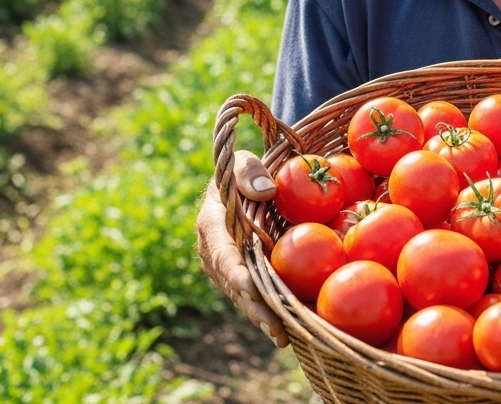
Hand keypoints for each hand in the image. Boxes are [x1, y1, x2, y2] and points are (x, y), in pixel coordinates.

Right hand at [196, 150, 288, 346]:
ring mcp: (225, 268)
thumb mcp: (241, 162)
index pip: (223, 253)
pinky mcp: (239, 275)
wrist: (236, 188)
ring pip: (243, 296)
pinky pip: (253, 295)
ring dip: (262, 317)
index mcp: (211, 224)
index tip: (252, 290)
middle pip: (234, 284)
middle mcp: (213, 252)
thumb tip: (266, 190)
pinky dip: (269, 311)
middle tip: (275, 328)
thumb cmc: (242, 172)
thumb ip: (249, 171)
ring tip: (283, 337)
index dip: (236, 273)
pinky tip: (289, 330)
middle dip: (254, 307)